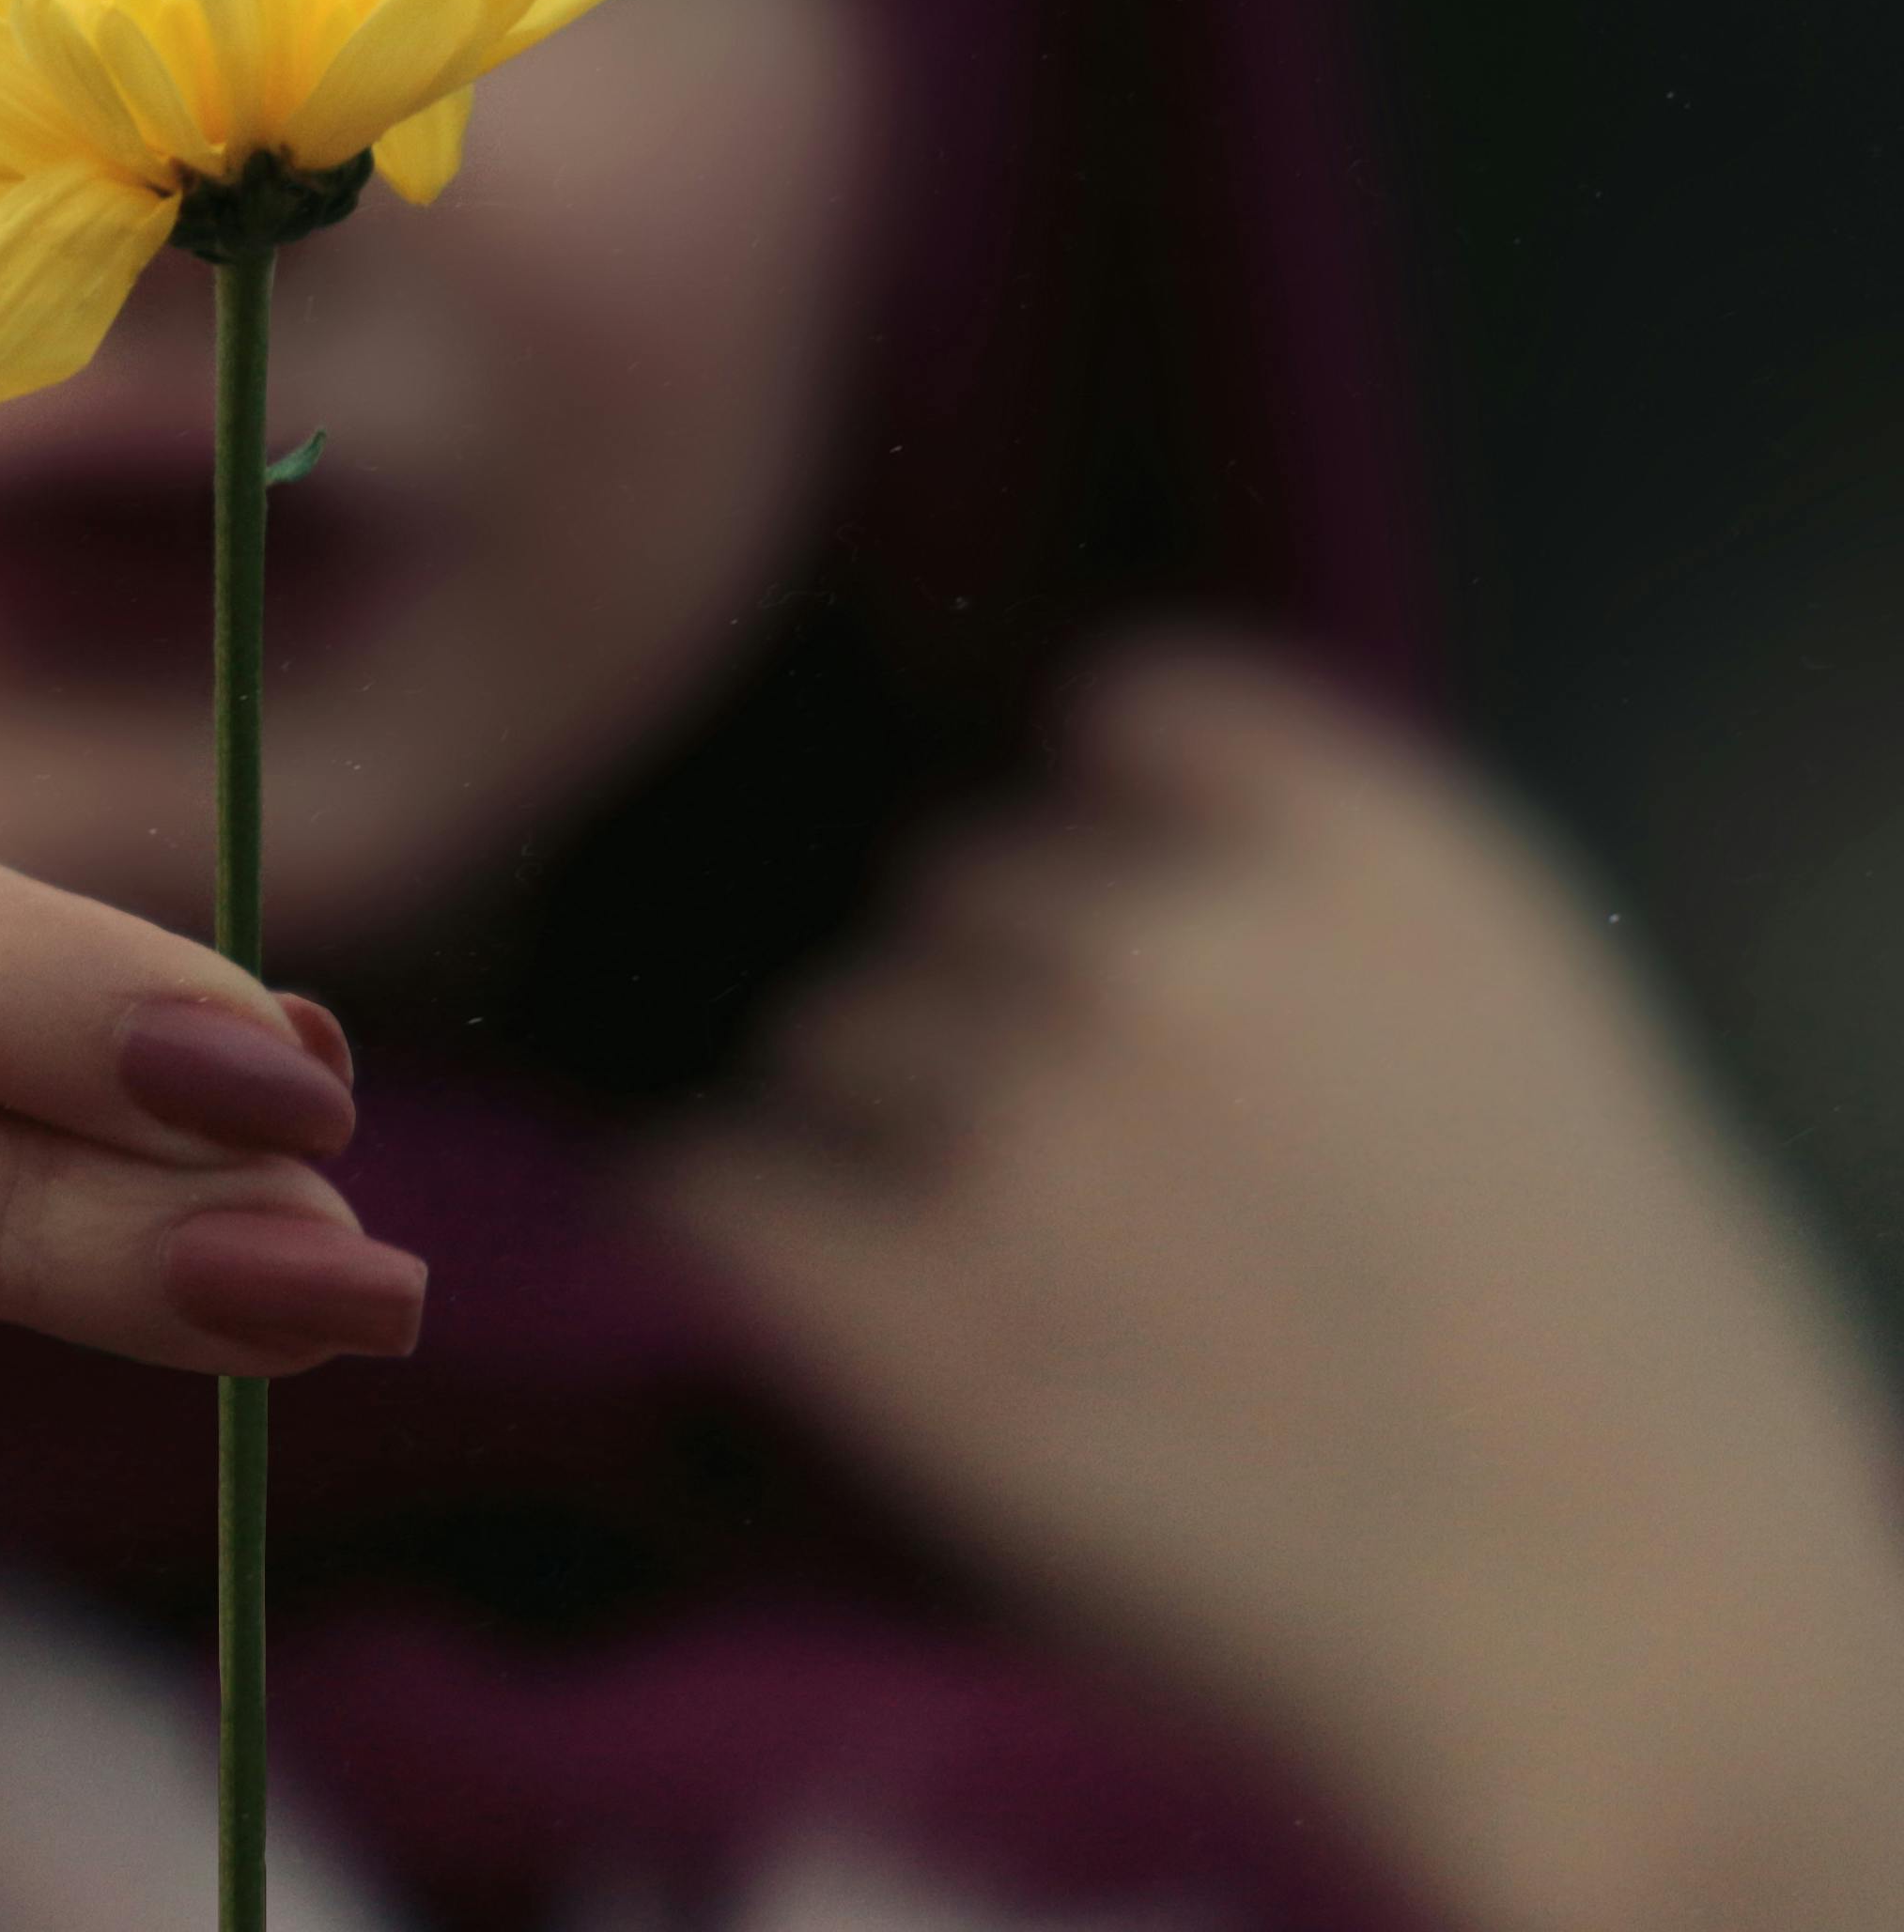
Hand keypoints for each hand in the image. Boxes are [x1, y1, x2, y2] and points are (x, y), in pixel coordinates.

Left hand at [650, 640, 1903, 1931]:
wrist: (1645, 1654)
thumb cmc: (1609, 1354)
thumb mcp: (1516, 1003)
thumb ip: (1309, 868)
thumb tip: (1089, 795)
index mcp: (1354, 849)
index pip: (1123, 707)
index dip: (1111, 828)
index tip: (1129, 931)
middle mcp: (1171, 945)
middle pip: (960, 884)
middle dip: (1000, 999)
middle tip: (1091, 1163)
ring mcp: (1028, 1118)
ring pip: (833, 1032)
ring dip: (879, 1118)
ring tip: (1007, 1266)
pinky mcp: (907, 1303)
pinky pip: (717, 1184)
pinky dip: (744, 1222)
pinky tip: (811, 1281)